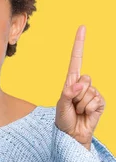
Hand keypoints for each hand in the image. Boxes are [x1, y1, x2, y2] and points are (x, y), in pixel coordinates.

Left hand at [55, 25, 105, 149]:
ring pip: (89, 92)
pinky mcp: (101, 102)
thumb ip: (67, 94)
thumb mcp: (61, 106)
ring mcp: (93, 93)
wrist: (72, 135)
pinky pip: (95, 101)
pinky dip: (88, 109)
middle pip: (84, 79)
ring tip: (77, 111)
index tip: (82, 27)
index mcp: (71, 82)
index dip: (79, 43)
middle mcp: (82, 85)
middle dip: (76, 94)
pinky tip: (86, 114)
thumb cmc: (63, 120)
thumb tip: (78, 86)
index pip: (76, 59)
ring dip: (81, 104)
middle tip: (72, 105)